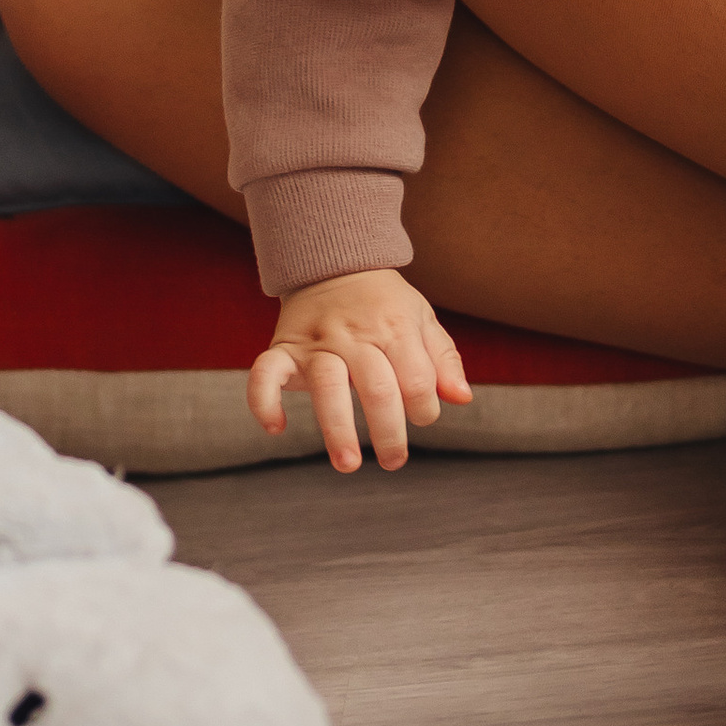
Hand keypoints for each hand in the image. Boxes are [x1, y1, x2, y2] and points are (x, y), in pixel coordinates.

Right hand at [246, 266, 472, 471]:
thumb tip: (461, 398)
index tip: (421, 416)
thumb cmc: (384, 302)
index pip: (416, 380)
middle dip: (389, 433)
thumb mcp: (422, 318)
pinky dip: (264, 400)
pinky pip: (265, 373)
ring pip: (327, 386)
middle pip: (376, 388)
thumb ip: (444, 359)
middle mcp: (355, 335)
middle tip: (394, 461)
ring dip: (337, 430)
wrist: (333, 260)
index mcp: (394, 327)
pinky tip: (275, 428)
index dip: (425, 408)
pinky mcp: (284, 347)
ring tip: (348, 465)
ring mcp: (317, 342)